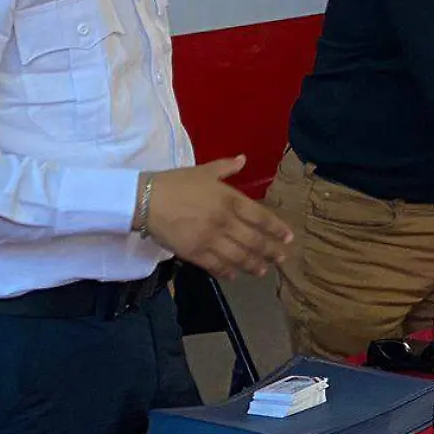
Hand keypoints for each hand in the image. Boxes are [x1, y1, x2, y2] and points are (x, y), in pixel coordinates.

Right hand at [140, 156, 293, 279]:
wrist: (145, 199)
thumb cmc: (175, 182)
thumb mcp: (203, 170)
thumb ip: (226, 167)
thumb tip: (243, 158)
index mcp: (230, 200)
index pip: (261, 217)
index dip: (277, 229)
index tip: (288, 237)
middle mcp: (225, 221)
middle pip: (254, 240)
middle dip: (271, 251)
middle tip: (282, 259)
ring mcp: (211, 239)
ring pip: (239, 257)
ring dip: (254, 265)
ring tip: (263, 271)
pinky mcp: (195, 254)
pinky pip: (217, 266)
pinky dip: (228, 271)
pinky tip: (235, 275)